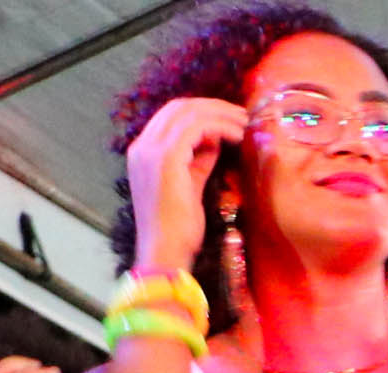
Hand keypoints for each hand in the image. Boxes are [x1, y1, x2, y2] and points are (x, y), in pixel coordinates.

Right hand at [125, 96, 248, 281]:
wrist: (165, 252)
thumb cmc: (179, 228)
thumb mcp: (190, 185)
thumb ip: (199, 160)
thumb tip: (215, 140)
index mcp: (143, 152)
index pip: (171, 116)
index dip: (201, 112)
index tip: (229, 118)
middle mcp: (142, 146)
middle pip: (178, 107)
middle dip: (213, 107)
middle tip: (242, 114)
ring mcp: (151, 150)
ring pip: (187, 112)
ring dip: (220, 114)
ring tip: (245, 124)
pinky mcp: (166, 158)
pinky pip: (196, 128)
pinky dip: (220, 127)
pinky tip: (237, 135)